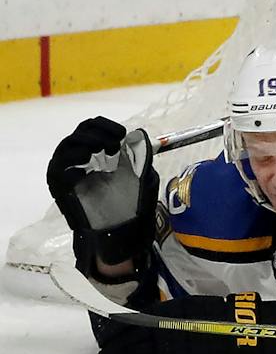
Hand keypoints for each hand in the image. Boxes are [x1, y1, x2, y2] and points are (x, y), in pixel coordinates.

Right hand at [47, 118, 157, 276]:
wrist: (119, 227)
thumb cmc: (129, 199)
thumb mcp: (138, 172)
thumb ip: (137, 154)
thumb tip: (138, 136)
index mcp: (96, 150)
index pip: (92, 126)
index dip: (106, 126)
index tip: (121, 134)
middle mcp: (78, 157)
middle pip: (79, 133)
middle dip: (98, 135)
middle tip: (114, 145)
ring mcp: (67, 171)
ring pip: (67, 147)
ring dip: (85, 145)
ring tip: (101, 156)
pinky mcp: (60, 187)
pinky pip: (59, 171)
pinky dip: (72, 166)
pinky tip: (87, 169)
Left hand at [95, 294, 275, 353]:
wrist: (241, 333)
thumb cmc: (222, 319)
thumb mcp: (194, 308)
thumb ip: (174, 315)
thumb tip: (154, 320)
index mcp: (168, 311)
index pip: (133, 319)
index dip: (117, 327)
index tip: (107, 334)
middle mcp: (162, 325)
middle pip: (128, 338)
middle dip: (113, 348)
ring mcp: (165, 345)